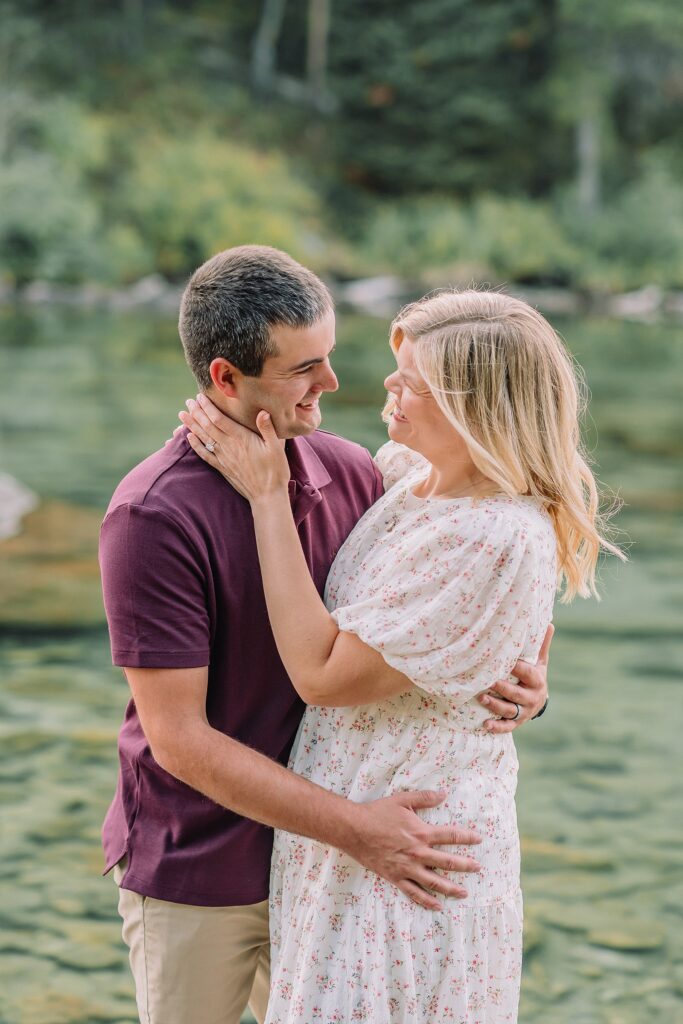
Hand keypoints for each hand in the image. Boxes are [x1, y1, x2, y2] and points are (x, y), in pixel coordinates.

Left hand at [179, 394, 289, 501]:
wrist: (267, 495)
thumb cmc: (275, 471)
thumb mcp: (276, 448)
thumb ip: (267, 428)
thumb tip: (262, 411)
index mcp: (241, 439)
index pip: (219, 419)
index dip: (208, 407)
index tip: (200, 397)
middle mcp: (229, 447)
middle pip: (208, 426)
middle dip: (197, 412)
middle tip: (188, 402)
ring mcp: (223, 458)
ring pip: (204, 438)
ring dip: (192, 425)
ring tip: (182, 415)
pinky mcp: (222, 468)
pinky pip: (205, 455)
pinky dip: (195, 445)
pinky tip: (189, 438)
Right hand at [343, 790, 481, 910]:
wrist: (355, 829)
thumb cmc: (378, 812)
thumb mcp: (402, 800)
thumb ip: (424, 797)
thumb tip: (444, 794)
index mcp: (422, 833)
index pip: (451, 836)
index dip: (467, 837)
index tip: (479, 839)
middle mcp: (418, 853)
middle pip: (448, 862)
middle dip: (466, 865)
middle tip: (478, 868)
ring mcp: (407, 867)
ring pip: (435, 882)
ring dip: (452, 888)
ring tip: (464, 892)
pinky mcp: (396, 877)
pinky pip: (414, 893)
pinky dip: (427, 901)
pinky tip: (437, 905)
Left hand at [477, 623, 553, 733]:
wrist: (538, 701)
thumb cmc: (534, 676)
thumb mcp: (540, 662)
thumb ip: (541, 645)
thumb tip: (549, 623)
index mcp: (537, 680)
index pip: (528, 673)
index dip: (518, 668)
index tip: (506, 661)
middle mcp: (531, 697)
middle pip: (517, 694)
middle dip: (503, 688)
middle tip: (488, 681)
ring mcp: (524, 711)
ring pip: (510, 710)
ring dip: (495, 706)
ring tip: (481, 699)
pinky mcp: (517, 723)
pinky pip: (507, 727)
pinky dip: (497, 727)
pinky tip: (486, 725)